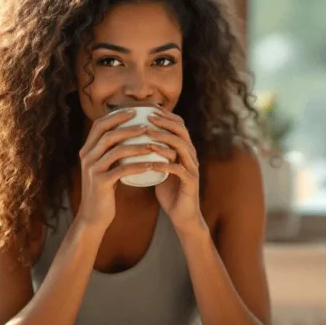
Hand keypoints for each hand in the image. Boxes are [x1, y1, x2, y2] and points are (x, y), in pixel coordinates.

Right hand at [74, 109, 168, 231]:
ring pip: (115, 150)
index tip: (134, 111)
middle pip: (107, 134)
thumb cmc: (104, 190)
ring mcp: (92, 170)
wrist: (94, 216)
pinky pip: (121, 170)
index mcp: (87, 150)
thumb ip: (111, 153)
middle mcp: (86, 157)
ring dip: (136, 145)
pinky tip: (151, 164)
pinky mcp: (100, 183)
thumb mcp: (105, 167)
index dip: (116, 116)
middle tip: (147, 124)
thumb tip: (130, 135)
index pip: (99, 125)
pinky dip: (137, 165)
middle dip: (127, 126)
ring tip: (152, 143)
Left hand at [147, 110, 203, 230]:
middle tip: (147, 118)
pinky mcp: (191, 182)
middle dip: (164, 122)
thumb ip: (153, 155)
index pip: (178, 125)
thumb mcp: (160, 168)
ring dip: (164, 140)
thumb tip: (132, 142)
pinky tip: (151, 162)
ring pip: (182, 147)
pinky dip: (164, 164)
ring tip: (147, 136)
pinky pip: (178, 169)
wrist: (182, 215)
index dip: (165, 115)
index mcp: (185, 150)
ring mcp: (193, 168)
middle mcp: (191, 156)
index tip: (147, 109)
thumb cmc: (169, 191)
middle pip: (182, 131)